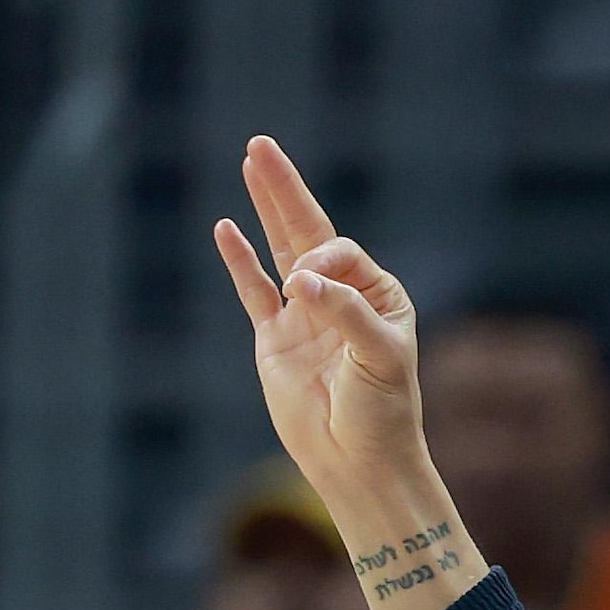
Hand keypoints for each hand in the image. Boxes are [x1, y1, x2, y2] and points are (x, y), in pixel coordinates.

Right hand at [212, 139, 473, 609]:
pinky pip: (252, 291)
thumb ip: (344, 314)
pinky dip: (240, 261)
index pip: (341, 254)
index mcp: (378, 297)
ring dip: (264, 209)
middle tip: (262, 146)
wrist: (359, 464)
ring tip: (250, 162)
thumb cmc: (383, 413)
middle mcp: (341, 299)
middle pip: (308, 232)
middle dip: (285, 190)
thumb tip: (298, 278)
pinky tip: (225, 227)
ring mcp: (304, 317)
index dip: (322, 259)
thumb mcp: (379, 358)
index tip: (308, 287)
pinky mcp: (275, 341)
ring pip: (278, 250)